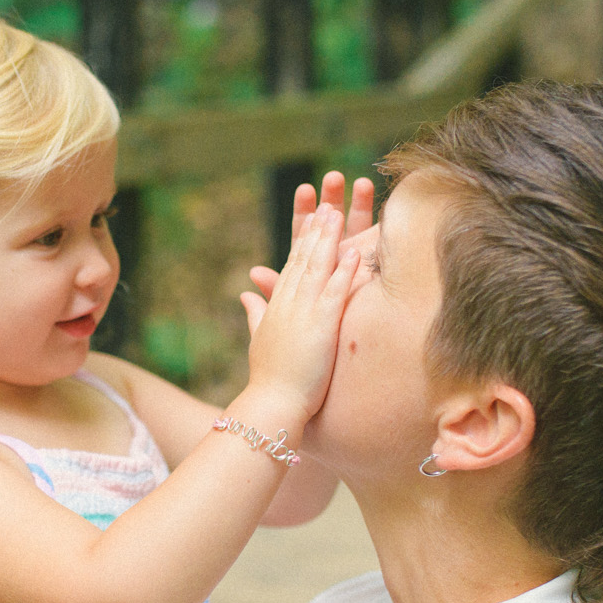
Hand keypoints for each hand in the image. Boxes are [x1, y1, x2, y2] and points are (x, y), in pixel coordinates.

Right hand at [237, 174, 364, 424]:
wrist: (271, 404)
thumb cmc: (268, 380)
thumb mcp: (260, 340)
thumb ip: (255, 313)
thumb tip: (246, 294)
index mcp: (277, 306)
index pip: (292, 263)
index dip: (303, 237)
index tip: (313, 215)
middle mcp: (289, 303)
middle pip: (304, 256)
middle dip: (317, 227)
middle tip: (327, 198)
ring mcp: (304, 312)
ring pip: (319, 266)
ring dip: (330, 238)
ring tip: (339, 212)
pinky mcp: (321, 326)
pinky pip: (336, 292)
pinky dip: (346, 271)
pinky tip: (356, 251)